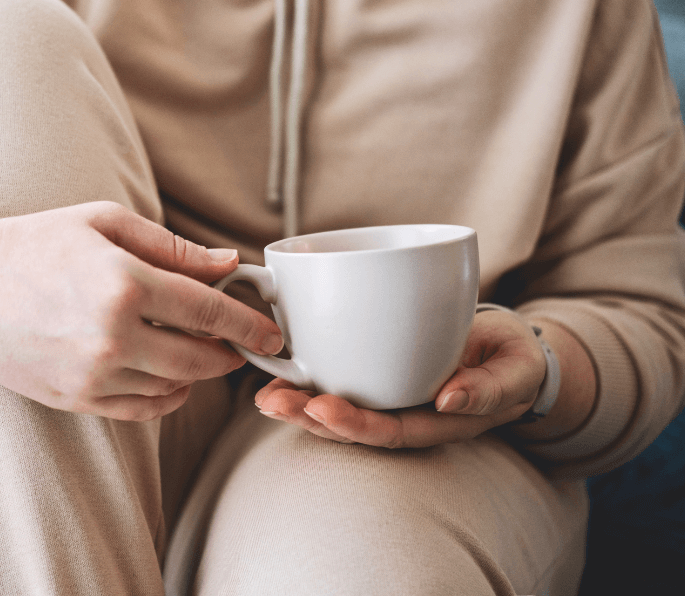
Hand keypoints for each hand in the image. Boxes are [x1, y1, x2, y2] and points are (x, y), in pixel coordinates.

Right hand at [0, 201, 283, 420]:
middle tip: (237, 341)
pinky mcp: (77, 399)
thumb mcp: (105, 223)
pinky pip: (144, 409)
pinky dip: (167, 395)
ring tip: (197, 349)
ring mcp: (93, 375)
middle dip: (230, 353)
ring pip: (176, 389)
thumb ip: (173, 247)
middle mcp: (112, 336)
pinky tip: (166, 372)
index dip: (249, 323)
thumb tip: (229, 264)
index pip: (209, 311)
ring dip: (200, 374)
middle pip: (201, 359)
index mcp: (124, 284)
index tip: (271, 331)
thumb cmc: (36, 244)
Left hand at [253, 309, 546, 446]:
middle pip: (352, 425)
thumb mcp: (516, 370)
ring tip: (265, 395)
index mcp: (438, 422)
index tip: (321, 408)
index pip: (390, 431)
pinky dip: (309, 377)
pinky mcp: (379, 372)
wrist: (509, 350)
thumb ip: (489, 388)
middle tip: (273, 401)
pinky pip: (342, 380)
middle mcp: (407, 414)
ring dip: (299, 402)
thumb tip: (448, 401)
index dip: (354, 425)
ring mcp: (391, 396)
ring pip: (339, 407)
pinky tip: (280, 370)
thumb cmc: (512, 360)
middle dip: (309, 417)